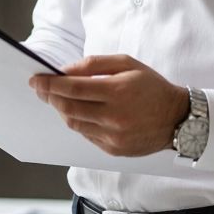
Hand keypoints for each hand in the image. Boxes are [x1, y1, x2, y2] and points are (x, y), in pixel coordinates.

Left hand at [29, 54, 189, 156]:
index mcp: (117, 91)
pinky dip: (78, 122)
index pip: (72, 88)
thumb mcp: (127, 64)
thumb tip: (66, 70)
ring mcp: (113, 136)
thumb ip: (95, 64)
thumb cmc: (152, 87)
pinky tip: (80, 112)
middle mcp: (114, 117)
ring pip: (74, 123)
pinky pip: (86, 135)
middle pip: (68, 107)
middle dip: (50, 96)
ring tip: (59, 98)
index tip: (36, 79)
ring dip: (62, 110)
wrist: (177, 118)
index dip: (50, 84)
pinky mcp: (113, 149)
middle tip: (41, 88)